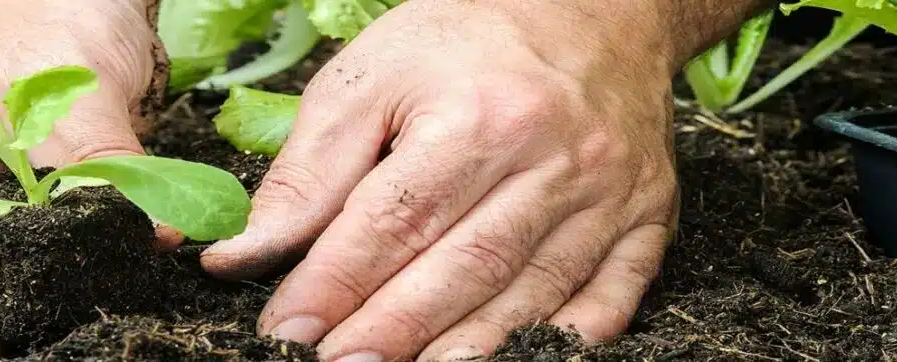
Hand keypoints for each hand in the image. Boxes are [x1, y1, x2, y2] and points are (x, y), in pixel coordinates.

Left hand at [200, 1, 683, 359]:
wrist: (594, 9)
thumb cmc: (466, 43)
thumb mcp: (369, 78)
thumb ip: (308, 171)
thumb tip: (247, 254)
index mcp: (479, 115)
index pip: (394, 220)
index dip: (334, 284)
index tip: (286, 331)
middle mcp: (553, 160)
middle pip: (462, 269)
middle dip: (391, 331)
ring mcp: (609, 197)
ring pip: (529, 296)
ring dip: (463, 349)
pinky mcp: (648, 220)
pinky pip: (608, 302)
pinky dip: (560, 342)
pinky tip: (512, 361)